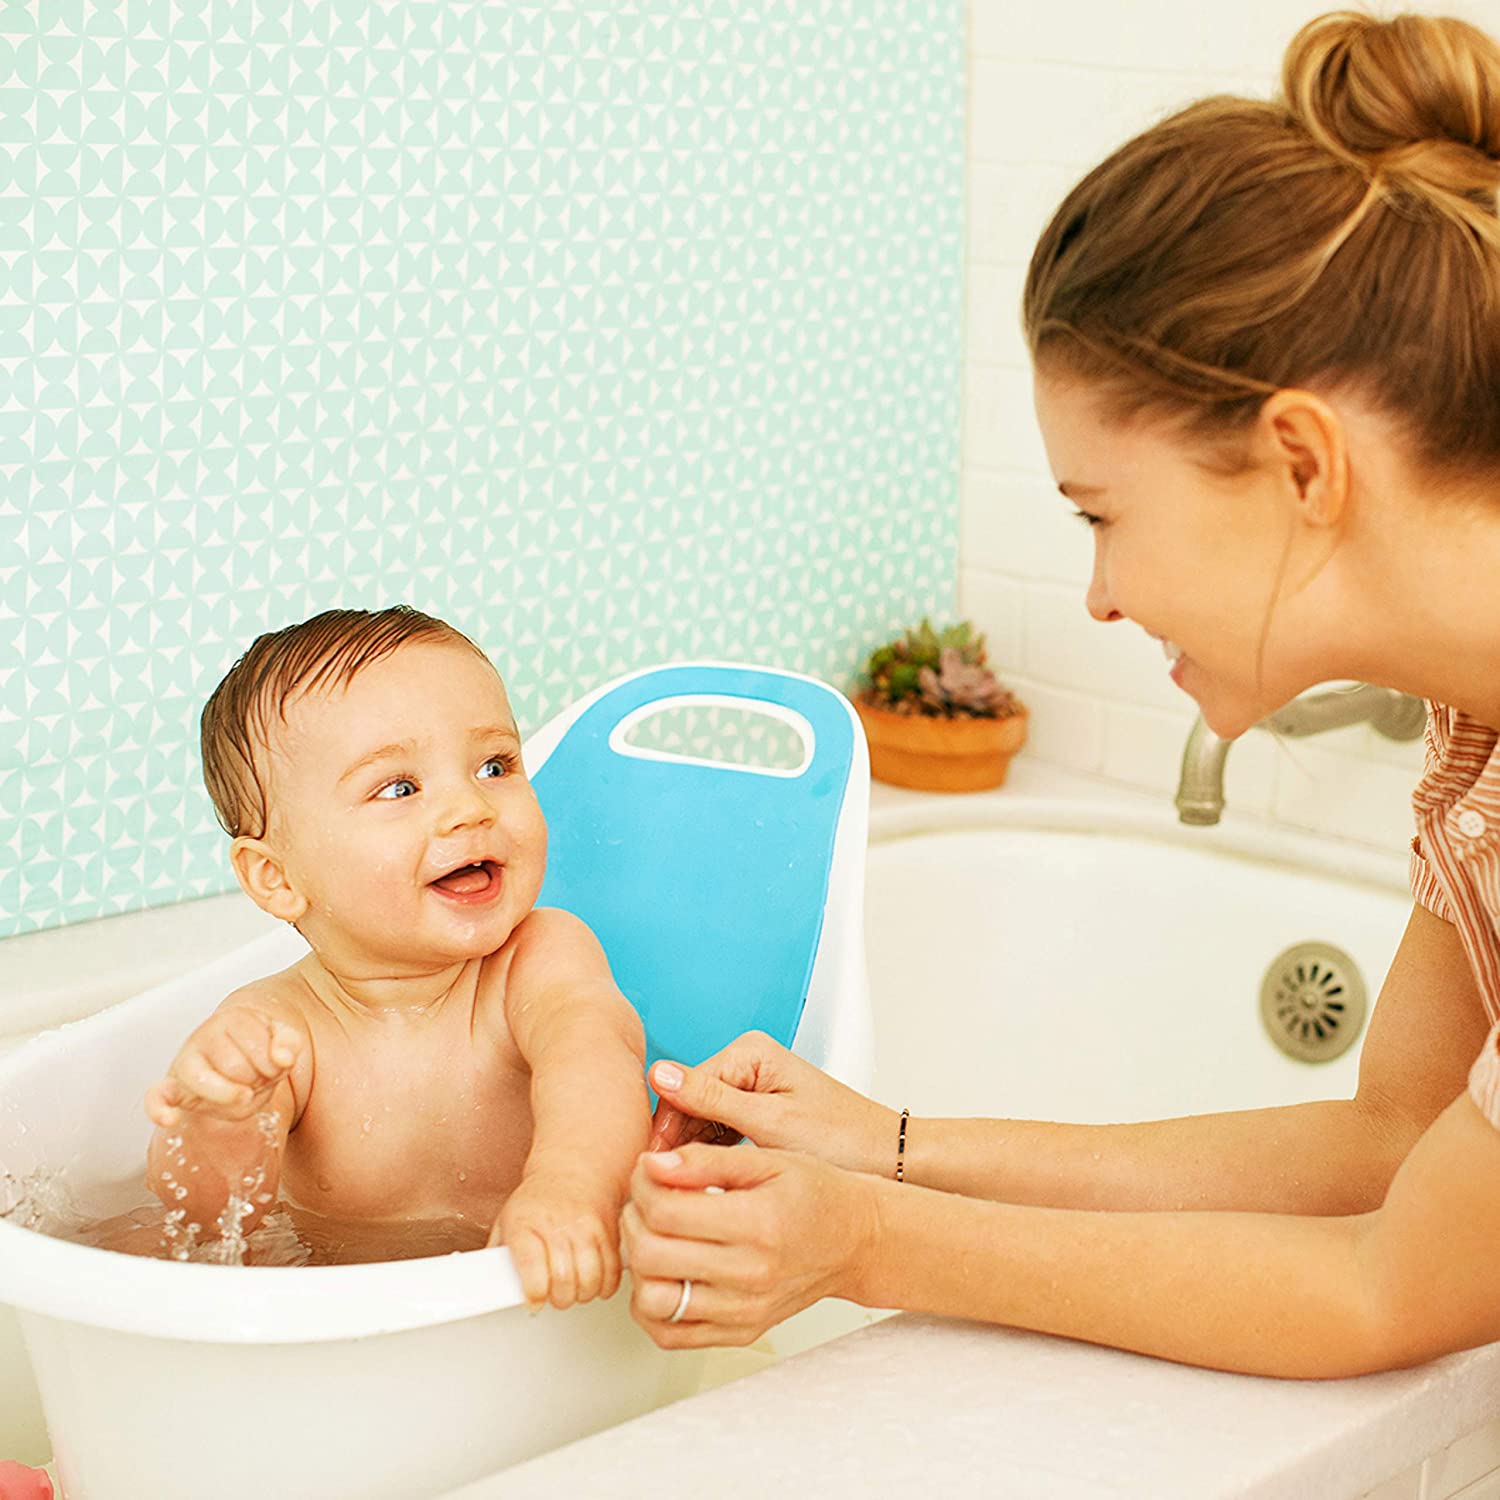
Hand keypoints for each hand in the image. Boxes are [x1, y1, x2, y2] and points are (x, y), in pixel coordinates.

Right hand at [145, 1006, 305, 1127]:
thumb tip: (283, 1058)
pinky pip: (156, 1099)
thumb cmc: (259, 1047)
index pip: (262, 1050)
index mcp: (233, 1019)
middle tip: (256, 1076)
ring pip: (210, 1084)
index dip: (275, 1065)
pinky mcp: (171, 1088)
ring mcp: (184, 1063)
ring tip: (243, 1091)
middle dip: (256, 1080)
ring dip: (235, 1097)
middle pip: (239, 1070)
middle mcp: (203, 1037)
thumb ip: (289, 1042)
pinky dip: (160, 1110)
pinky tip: (170, 1119)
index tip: (272, 1061)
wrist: (234, 1053)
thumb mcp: (282, 1037)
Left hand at [489, 1169, 621, 1310]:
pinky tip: (593, 1282)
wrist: (573, 1172)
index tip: (533, 1300)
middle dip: (559, 1298)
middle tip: (554, 1296)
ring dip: (582, 1294)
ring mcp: (586, 1228)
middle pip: (564, 1280)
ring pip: (591, 1279)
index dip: (534, 1292)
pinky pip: (612, 1271)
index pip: (532, 1267)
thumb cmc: (538, 1201)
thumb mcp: (507, 1221)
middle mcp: (557, 1226)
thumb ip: (497, 1254)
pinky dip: (604, 1286)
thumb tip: (484, 1284)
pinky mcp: (609, 1233)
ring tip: (573, 1290)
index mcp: (526, 1225)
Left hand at [622, 1143, 878, 1347]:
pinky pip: (670, 1334)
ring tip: (655, 1235)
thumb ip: (706, 1160)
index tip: (648, 1169)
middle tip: (647, 1198)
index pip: (665, 1210)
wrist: (856, 1240)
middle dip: (634, 1216)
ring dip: (640, 1265)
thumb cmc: (816, 1194)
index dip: (642, 1183)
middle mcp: (749, 1275)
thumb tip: (654, 1165)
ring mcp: (743, 1311)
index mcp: (757, 1224)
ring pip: (652, 1300)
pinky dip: (653, 1305)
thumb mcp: (767, 1159)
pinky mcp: (739, 1332)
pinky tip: (666, 1272)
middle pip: (650, 1254)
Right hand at [648, 1030, 897, 1175]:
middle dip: (676, 1143)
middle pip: (689, 1103)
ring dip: (690, 1152)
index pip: (684, 1085)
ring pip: (701, 1121)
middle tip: (661, 1189)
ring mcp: (753, 1089)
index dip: (665, 1127)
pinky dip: (710, 1156)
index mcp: (750, 1052)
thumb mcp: (770, 1124)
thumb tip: (660, 1074)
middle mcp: (749, 1063)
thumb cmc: (841, 1140)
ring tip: (679, 1191)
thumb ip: (713, 1100)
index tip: (650, 1167)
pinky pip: (719, 1132)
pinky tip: (703, 1184)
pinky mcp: (758, 1114)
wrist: (885, 1162)